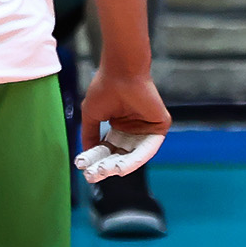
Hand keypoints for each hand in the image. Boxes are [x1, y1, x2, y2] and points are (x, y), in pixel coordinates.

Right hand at [78, 66, 170, 181]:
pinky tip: (120, 166)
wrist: (121, 71)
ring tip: (104, 171)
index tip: (85, 170)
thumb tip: (84, 157)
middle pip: (121, 155)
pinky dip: (135, 159)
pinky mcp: (160, 126)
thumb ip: (89, 136)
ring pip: (134, 155)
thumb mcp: (91, 116)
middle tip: (93, 175)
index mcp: (120, 125)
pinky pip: (148, 149)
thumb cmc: (105, 88)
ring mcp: (147, 128)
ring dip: (119, 166)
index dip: (97, 161)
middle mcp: (134, 128)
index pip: (109, 149)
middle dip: (107, 166)